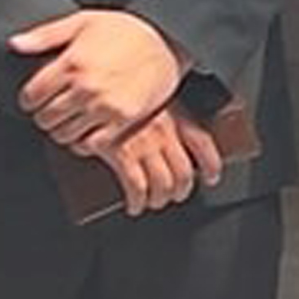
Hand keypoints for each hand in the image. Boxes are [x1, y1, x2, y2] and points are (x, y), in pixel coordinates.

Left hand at [13, 9, 184, 152]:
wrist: (168, 40)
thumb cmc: (128, 30)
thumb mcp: (83, 21)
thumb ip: (45, 35)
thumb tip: (15, 44)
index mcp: (72, 63)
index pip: (31, 96)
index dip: (29, 100)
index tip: (36, 99)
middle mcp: (86, 86)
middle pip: (45, 118)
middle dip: (44, 116)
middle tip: (53, 110)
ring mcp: (105, 105)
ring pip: (65, 134)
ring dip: (62, 131)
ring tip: (70, 120)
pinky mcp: (123, 119)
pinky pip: (91, 144)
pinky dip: (84, 142)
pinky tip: (88, 129)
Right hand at [99, 105, 214, 215]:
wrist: (86, 92)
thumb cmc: (114, 97)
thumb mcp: (146, 100)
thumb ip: (161, 118)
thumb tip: (173, 146)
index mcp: (172, 114)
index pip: (202, 142)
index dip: (212, 165)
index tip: (212, 177)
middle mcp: (163, 129)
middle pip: (184, 171)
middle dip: (181, 190)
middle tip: (174, 196)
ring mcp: (143, 142)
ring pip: (163, 184)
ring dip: (160, 199)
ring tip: (153, 202)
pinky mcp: (121, 153)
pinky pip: (137, 187)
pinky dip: (138, 202)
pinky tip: (134, 205)